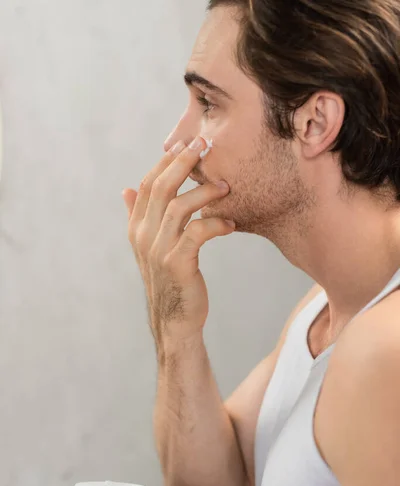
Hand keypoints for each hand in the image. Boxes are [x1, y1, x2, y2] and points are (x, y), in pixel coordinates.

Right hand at [123, 137, 233, 350]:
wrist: (174, 320)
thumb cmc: (169, 280)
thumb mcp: (150, 247)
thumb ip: (138, 217)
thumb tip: (127, 189)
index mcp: (137, 228)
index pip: (148, 184)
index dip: (167, 161)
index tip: (188, 142)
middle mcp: (143, 236)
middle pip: (161, 188)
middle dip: (183, 162)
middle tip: (205, 144)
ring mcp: (158, 250)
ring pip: (178, 206)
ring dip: (204, 192)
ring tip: (226, 186)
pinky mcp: (178, 264)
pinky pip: (197, 233)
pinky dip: (216, 224)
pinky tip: (231, 224)